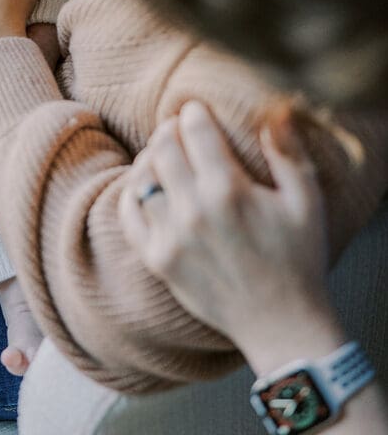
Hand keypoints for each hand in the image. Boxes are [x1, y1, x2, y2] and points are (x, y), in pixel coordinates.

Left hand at [119, 101, 338, 373]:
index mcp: (229, 190)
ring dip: (150, 157)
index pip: (195, 129)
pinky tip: (146, 185)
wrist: (282, 324)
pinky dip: (132, 192)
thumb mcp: (306, 201)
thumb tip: (273, 110)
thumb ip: (287, 151)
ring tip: (164, 152)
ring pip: (142, 176)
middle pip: (163, 147)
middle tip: (179, 127)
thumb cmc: (299, 258)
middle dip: (170, 128)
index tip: (197, 110)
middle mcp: (193, 211)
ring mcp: (171, 237)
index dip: (194, 112)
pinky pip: (129, 214)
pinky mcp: (158, 260)